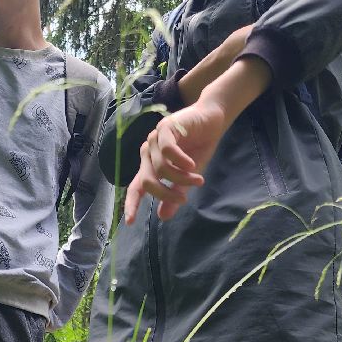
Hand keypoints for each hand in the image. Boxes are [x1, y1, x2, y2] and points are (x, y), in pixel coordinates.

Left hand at [124, 97, 229, 224]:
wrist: (211, 120)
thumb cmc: (198, 147)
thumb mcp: (188, 177)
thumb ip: (175, 195)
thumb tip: (163, 217)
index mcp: (150, 165)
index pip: (136, 187)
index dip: (132, 204)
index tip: (131, 222)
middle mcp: (148, 153)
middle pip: (148, 181)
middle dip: (166, 194)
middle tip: (184, 200)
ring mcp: (155, 139)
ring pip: (161, 168)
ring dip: (181, 178)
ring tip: (197, 180)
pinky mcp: (165, 128)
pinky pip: (168, 151)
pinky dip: (180, 161)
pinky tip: (192, 165)